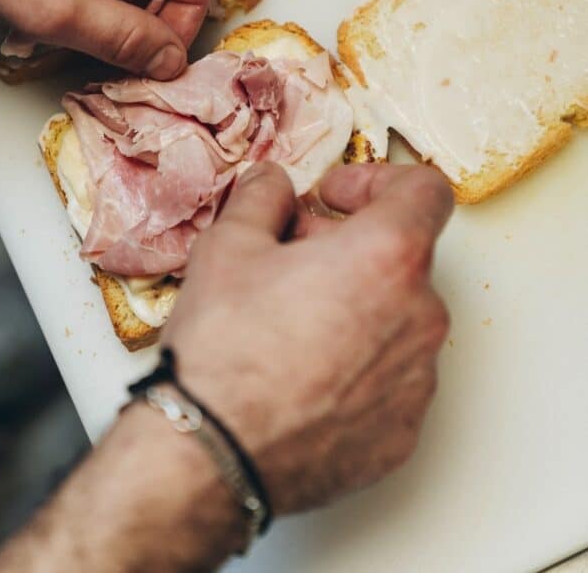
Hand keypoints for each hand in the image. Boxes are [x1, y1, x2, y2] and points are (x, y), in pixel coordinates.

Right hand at [164, 161, 452, 512]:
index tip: (337, 198)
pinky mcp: (403, 432)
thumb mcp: (229, 244)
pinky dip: (357, 365)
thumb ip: (264, 196)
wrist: (211, 455)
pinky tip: (302, 373)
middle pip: (402, 257)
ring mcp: (417, 380)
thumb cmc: (224, 350)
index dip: (377, 180)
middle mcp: (421, 316)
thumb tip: (276, 186)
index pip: (423, 190)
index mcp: (388, 257)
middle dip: (350, 247)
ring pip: (397, 319)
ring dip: (356, 307)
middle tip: (292, 259)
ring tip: (291, 323)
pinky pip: (390, 379)